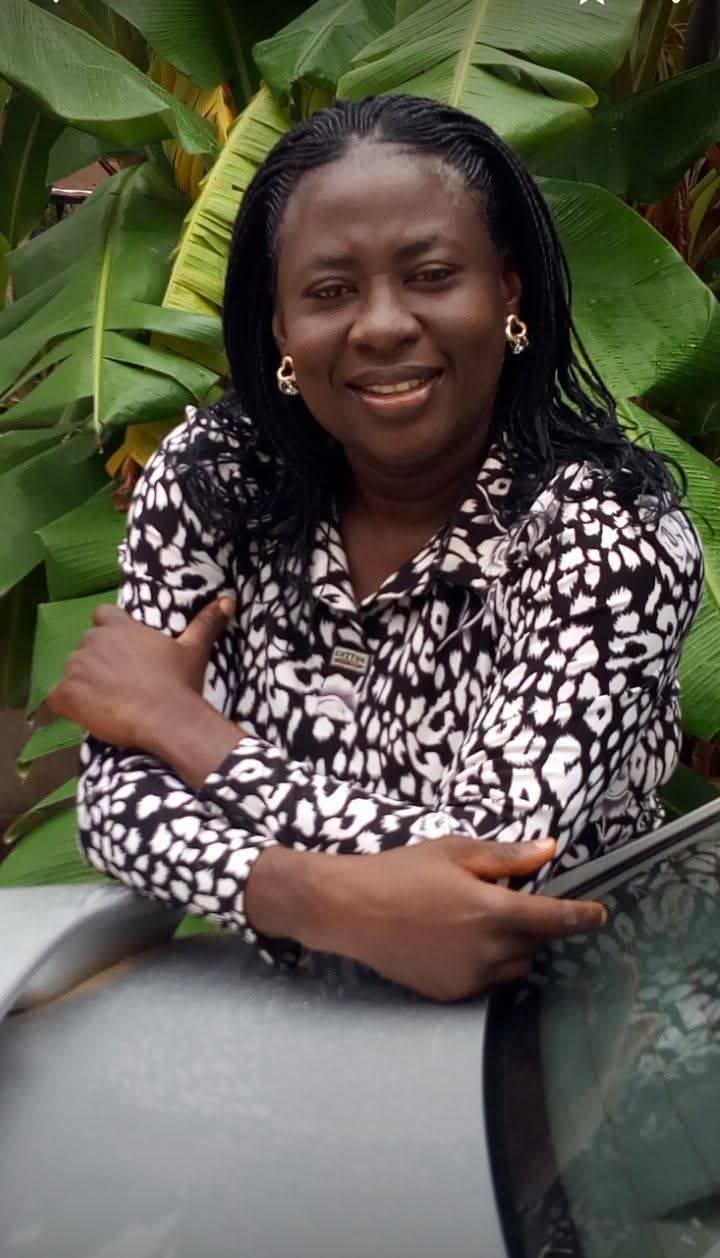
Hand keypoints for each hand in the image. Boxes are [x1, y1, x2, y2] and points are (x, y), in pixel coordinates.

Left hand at [47, 596, 235, 749]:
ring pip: (72, 672)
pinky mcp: (67, 694)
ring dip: (84, 685)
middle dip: (97, 663)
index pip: (102, 616)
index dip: (109, 633)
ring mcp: (77, 667)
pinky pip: (56, 697)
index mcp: (121, 627)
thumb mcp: (194, 650)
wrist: (167, 717)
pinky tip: (87, 715)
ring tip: (108, 704)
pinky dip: (67, 706)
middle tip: (119, 685)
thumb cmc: (180, 683)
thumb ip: (206, 622)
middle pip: (86, 647)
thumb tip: (228, 600)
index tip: (121, 654)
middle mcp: (94, 640)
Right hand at [277, 836, 607, 1002]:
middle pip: (536, 944)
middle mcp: (488, 950)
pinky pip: (486, 982)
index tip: (600, 915)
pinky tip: (456, 942)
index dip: (582, 917)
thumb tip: (548, 849)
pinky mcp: (450, 993)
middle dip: (535, 926)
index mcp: (493, 911)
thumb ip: (507, 857)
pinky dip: (485, 964)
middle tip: (508, 903)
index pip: (555, 919)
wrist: (351, 910)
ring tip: (479, 922)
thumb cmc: (402, 872)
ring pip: (514, 967)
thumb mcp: (455, 852)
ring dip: (513, 947)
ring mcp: (469, 977)